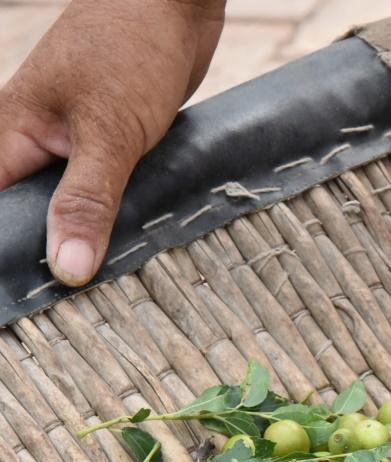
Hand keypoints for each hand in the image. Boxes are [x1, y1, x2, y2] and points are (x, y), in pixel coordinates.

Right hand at [0, 0, 224, 285]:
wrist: (175, 5)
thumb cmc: (133, 48)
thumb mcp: (110, 133)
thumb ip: (87, 200)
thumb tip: (66, 267)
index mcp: (10, 135)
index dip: (9, 255)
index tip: (26, 299)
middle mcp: (34, 142)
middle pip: (30, 218)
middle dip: (51, 255)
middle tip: (74, 305)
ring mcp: (74, 144)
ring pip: (73, 208)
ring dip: (91, 237)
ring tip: (106, 286)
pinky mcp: (113, 147)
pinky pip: (107, 194)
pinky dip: (119, 216)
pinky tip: (136, 244)